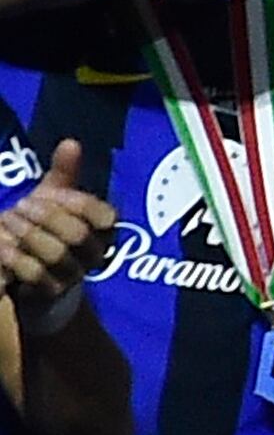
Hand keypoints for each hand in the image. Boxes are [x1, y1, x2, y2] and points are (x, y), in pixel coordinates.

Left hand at [0, 141, 111, 311]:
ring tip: (8, 220)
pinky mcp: (49, 292)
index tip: (48, 193)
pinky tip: (2, 244)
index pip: (103, 217)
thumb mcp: (55, 198)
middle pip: (77, 235)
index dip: (74, 203)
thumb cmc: (46, 227)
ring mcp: (73, 275)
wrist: (30, 273)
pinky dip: (14, 257)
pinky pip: (34, 274)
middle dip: (45, 217)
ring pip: (55, 254)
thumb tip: (71, 142)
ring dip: (27, 234)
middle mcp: (95, 255)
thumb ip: (65, 172)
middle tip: (21, 205)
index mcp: (103, 230)